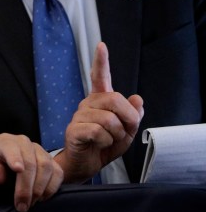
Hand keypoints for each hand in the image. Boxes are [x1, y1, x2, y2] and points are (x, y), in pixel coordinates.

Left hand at [0, 133, 62, 211]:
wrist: (0, 182)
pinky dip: (51, 188)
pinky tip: (40, 199)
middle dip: (27, 185)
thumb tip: (0, 174)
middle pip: (31, 161)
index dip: (15, 158)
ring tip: (29, 204)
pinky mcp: (51, 162)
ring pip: (46, 166)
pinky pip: (58, 173)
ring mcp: (39, 151)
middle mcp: (23, 142)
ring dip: (39, 189)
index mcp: (3, 142)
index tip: (17, 170)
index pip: (10, 148)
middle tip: (21, 205)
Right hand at [56, 42, 143, 181]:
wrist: (85, 164)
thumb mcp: (127, 131)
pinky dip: (106, 142)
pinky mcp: (74, 129)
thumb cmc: (104, 146)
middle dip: (128, 118)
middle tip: (124, 131)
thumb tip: (138, 98)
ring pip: (109, 119)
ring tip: (108, 140)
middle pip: (115, 99)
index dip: (101, 61)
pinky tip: (98, 144)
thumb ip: (133, 115)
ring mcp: (79, 115)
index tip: (101, 46)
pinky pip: (99, 132)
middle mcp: (88, 104)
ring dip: (116, 134)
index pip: (100, 77)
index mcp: (100, 101)